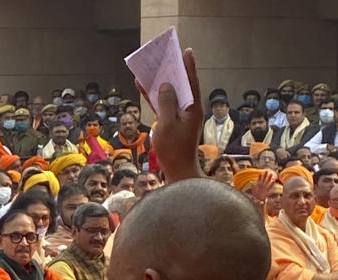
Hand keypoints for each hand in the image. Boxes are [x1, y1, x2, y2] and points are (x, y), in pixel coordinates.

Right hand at [133, 47, 202, 183]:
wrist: (178, 170)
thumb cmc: (173, 148)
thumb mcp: (166, 123)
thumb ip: (165, 102)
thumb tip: (165, 86)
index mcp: (192, 107)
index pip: (191, 81)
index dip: (187, 66)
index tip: (186, 51)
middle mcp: (189, 109)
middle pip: (181, 85)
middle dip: (172, 71)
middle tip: (166, 56)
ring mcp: (180, 116)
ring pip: (170, 94)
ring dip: (161, 83)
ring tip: (152, 69)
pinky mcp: (172, 123)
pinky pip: (163, 105)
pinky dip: (155, 97)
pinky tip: (145, 89)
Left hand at [250, 170, 276, 203]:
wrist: (258, 199)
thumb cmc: (255, 194)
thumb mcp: (253, 190)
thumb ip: (253, 185)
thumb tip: (250, 182)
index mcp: (258, 184)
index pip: (259, 179)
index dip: (259, 176)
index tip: (260, 174)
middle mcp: (262, 184)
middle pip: (264, 178)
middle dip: (265, 175)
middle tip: (266, 171)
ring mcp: (265, 186)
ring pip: (267, 181)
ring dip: (269, 178)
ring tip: (271, 174)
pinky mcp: (268, 189)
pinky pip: (270, 185)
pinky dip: (272, 183)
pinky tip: (273, 180)